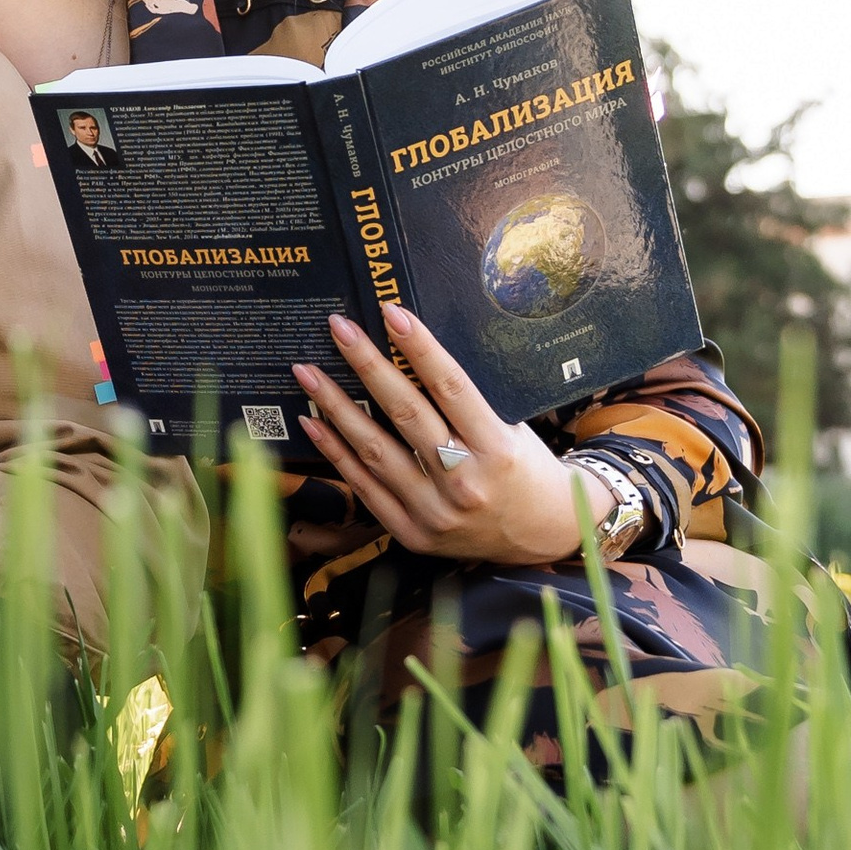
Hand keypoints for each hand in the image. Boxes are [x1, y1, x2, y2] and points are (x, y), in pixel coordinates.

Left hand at [292, 305, 587, 566]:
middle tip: (338, 328)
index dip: (419, 347)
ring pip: (375, 451)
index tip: (390, 312)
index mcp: (497, 450)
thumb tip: (411, 352)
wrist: (544, 538)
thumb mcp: (511, 430)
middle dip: (367, 365)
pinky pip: (365, 488)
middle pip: (405, 414)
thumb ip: (465, 403)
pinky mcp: (414, 534)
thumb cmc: (526, 470)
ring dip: (335, 407)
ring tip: (306, 373)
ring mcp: (436, 512)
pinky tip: (312, 423)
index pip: (451, 387)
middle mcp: (464, 482)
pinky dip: (335, 453)